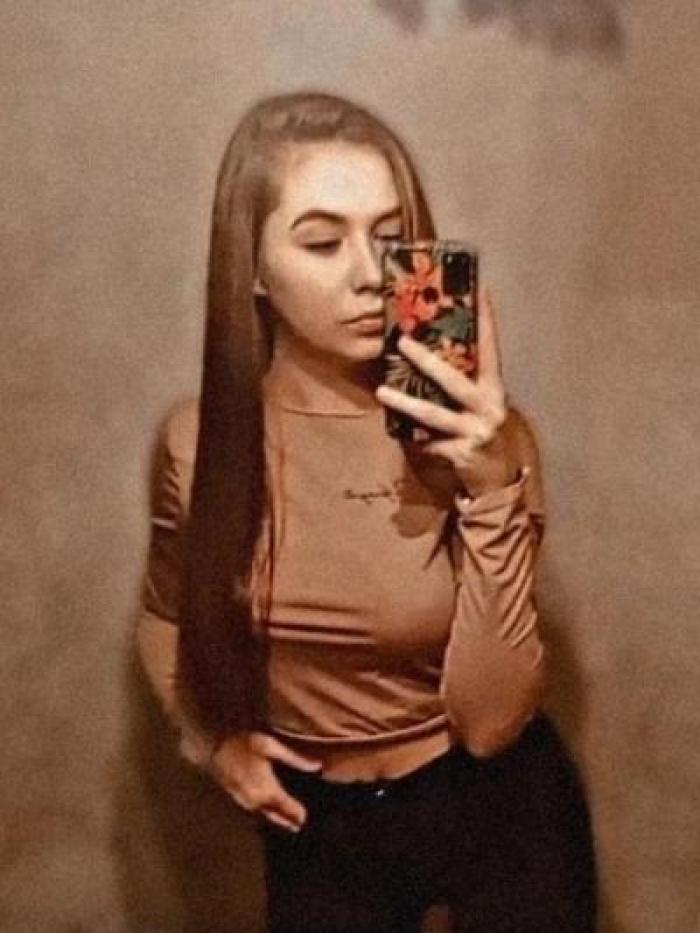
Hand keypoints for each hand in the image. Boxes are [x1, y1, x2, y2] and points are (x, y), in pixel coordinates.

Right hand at [207, 731, 321, 831]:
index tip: (305, 818)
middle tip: (299, 825)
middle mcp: (255, 799)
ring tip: (288, 824)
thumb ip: (294, 758)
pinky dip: (264, 813)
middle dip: (287, 820)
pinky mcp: (236, 796)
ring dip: (276, 819)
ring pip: (263, 814)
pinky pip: (253, 810)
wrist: (214, 746)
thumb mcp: (271, 746)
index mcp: (266, 788)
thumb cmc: (244, 742)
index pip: (285, 807)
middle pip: (274, 814)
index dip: (295, 813)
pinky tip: (267, 811)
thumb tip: (317, 766)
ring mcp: (243, 799)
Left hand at [376, 288, 519, 496]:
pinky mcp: (464, 453)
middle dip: (427, 360)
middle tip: (403, 342)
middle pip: (454, 380)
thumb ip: (462, 386)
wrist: (502, 481)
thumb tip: (429, 358)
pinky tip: (404, 436)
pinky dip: (417, 439)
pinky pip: (430, 443)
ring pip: (434, 414)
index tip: (480, 291)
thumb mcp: (481, 407)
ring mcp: (477, 431)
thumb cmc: (486, 435)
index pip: (490, 349)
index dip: (487, 321)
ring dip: (405, 402)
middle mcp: (489, 407)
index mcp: (494, 390)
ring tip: (382, 391)